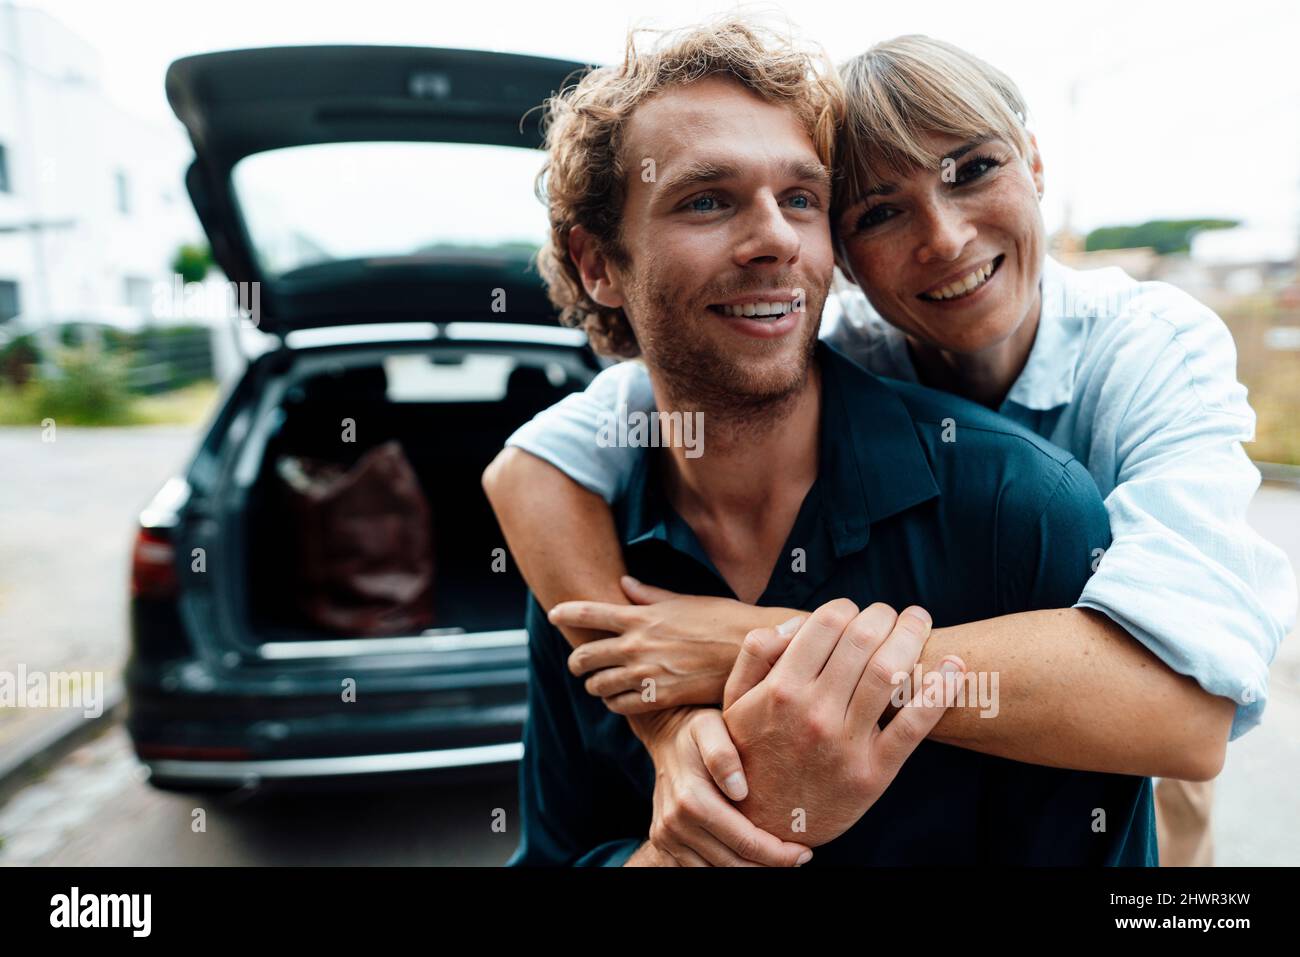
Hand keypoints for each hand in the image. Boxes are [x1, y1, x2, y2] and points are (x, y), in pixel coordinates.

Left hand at [553, 577, 793, 714]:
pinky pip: (621, 706)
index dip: (565, 613)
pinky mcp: (660, 697)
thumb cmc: (722, 618)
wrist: (751, 647)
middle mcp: (637, 644)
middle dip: (577, 661)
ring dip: (595, 685)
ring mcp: (646, 673)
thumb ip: (649, 595)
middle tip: (578, 664)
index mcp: (640, 616)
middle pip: (584, 656)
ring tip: (599, 685)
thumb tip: (623, 583)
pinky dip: (616, 704)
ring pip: (599, 685)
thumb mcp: (684, 600)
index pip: (588, 612)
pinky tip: (621, 700)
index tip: (553, 615)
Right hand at [638, 706, 813, 866]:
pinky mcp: (664, 843)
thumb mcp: (711, 728)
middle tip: (798, 859)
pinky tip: (749, 857)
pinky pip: (698, 870)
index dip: (779, 854)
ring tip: (776, 859)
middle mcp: (674, 825)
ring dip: (749, 870)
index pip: (745, 842)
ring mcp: (666, 837)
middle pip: (733, 865)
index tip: (805, 852)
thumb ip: (723, 755)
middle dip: (769, 866)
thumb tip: (740, 791)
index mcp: (690, 801)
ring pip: (716, 873)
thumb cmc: (697, 729)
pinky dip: (726, 867)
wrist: (666, 736)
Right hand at [722, 599, 962, 847]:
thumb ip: (756, 656)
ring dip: (912, 637)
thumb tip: (796, 621)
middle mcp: (813, 712)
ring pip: (890, 673)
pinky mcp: (873, 773)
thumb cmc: (752, 755)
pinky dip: (939, 692)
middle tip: (892, 613)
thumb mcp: (735, 703)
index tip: (854, 611)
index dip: (847, 607)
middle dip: (884, 615)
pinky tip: (955, 669)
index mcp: (781, 689)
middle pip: (863, 640)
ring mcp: (845, 744)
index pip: (827, 623)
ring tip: (918, 623)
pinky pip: (913, 726)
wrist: (766, 825)